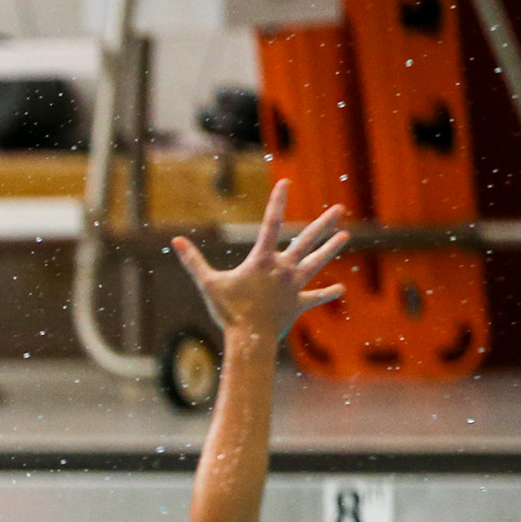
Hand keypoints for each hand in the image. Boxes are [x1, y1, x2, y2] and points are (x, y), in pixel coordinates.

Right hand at [171, 180, 348, 340]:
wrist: (250, 339)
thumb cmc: (228, 311)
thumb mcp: (208, 284)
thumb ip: (193, 261)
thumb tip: (175, 241)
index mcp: (262, 260)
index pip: (271, 224)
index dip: (278, 202)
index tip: (286, 182)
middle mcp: (283, 269)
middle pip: (307, 241)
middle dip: (324, 224)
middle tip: (340, 209)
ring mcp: (293, 286)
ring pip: (316, 263)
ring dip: (331, 249)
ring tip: (345, 236)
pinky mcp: (298, 304)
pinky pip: (315, 297)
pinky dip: (327, 294)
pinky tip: (340, 289)